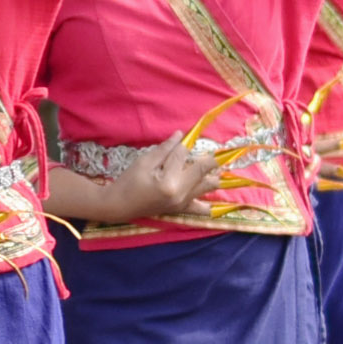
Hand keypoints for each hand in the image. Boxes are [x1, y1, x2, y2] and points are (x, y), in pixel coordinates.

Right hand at [110, 130, 262, 222]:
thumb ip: (165, 149)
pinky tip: (217, 197)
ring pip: (207, 187)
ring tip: (221, 168)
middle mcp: (180, 194)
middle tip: (222, 151)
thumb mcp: (144, 162)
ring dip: (214, 175)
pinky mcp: (181, 209)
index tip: (191, 134)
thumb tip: (180, 135)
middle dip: (212, 159)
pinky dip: (210, 203)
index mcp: (169, 181)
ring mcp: (182, 203)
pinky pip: (201, 208)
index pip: (182, 156)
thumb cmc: (129, 182)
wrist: (120, 205)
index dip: (185, 143)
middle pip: (202, 171)